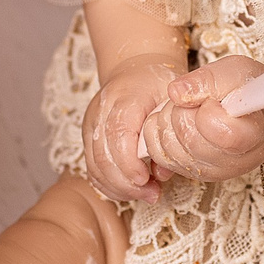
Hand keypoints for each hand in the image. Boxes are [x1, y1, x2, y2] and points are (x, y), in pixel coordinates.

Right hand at [83, 57, 181, 202]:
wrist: (134, 70)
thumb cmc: (158, 84)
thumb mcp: (175, 99)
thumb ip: (173, 133)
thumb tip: (163, 171)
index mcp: (124, 97)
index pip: (117, 135)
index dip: (129, 164)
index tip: (147, 180)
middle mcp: (100, 112)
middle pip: (102, 156)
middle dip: (126, 183)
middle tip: (152, 194)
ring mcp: (91, 126)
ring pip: (94, 167)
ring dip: (119, 188)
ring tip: (146, 194)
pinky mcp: (88, 138)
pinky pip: (92, 169)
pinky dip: (110, 185)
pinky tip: (131, 190)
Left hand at [135, 55, 263, 184]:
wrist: (256, 115)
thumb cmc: (250, 92)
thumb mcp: (237, 71)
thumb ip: (209, 79)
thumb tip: (176, 92)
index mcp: (252, 136)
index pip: (222, 132)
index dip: (209, 110)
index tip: (216, 101)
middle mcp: (232, 162)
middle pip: (188, 136)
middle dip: (185, 109)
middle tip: (202, 101)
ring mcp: (210, 171)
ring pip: (168, 145)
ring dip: (170, 118)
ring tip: (193, 109)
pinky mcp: (190, 173)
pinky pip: (157, 151)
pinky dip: (160, 131)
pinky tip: (180, 121)